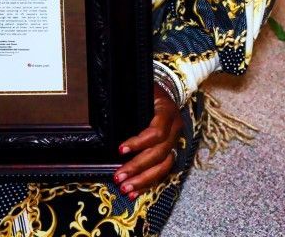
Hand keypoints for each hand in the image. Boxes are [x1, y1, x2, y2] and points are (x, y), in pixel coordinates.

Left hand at [113, 85, 182, 199]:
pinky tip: (135, 192)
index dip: (139, 142)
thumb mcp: (142, 92)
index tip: (120, 150)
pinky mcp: (171, 152)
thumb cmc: (149, 93)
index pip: (157, 132)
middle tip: (119, 177)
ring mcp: (175, 142)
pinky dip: (148, 183)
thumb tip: (109, 119)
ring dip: (144, 180)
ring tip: (125, 188)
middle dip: (138, 167)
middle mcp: (175, 129)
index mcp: (168, 112)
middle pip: (160, 153)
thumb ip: (131, 103)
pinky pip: (162, 171)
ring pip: (164, 166)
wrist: (166, 94)